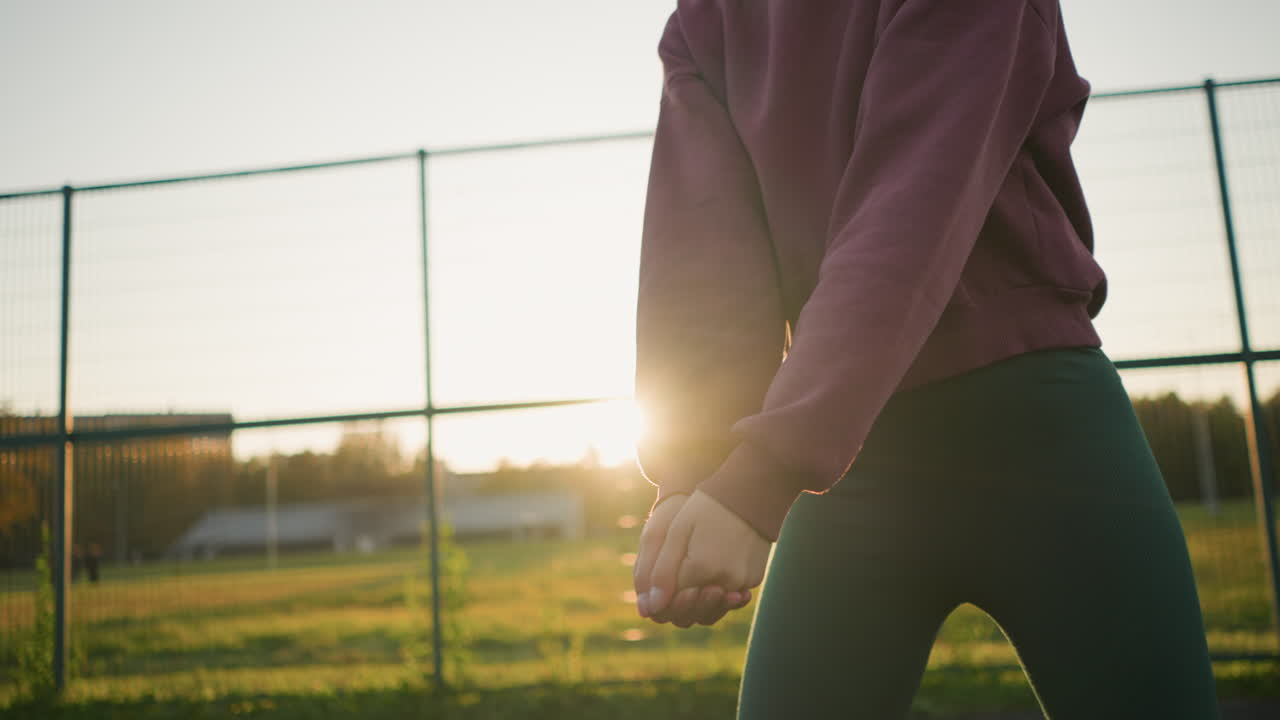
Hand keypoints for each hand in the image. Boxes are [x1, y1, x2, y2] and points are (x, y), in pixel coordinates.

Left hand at [647, 490, 770, 627]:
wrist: (749, 494)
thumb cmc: (706, 508)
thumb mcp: (677, 532)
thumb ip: (662, 571)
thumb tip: (650, 608)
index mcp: (701, 568)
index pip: (673, 600)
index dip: (662, 595)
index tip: (660, 580)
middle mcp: (725, 580)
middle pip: (694, 609)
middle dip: (679, 602)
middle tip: (677, 578)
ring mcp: (743, 581)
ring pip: (713, 606)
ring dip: (699, 600)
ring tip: (693, 577)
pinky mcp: (754, 579)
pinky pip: (730, 596)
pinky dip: (719, 592)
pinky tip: (712, 574)